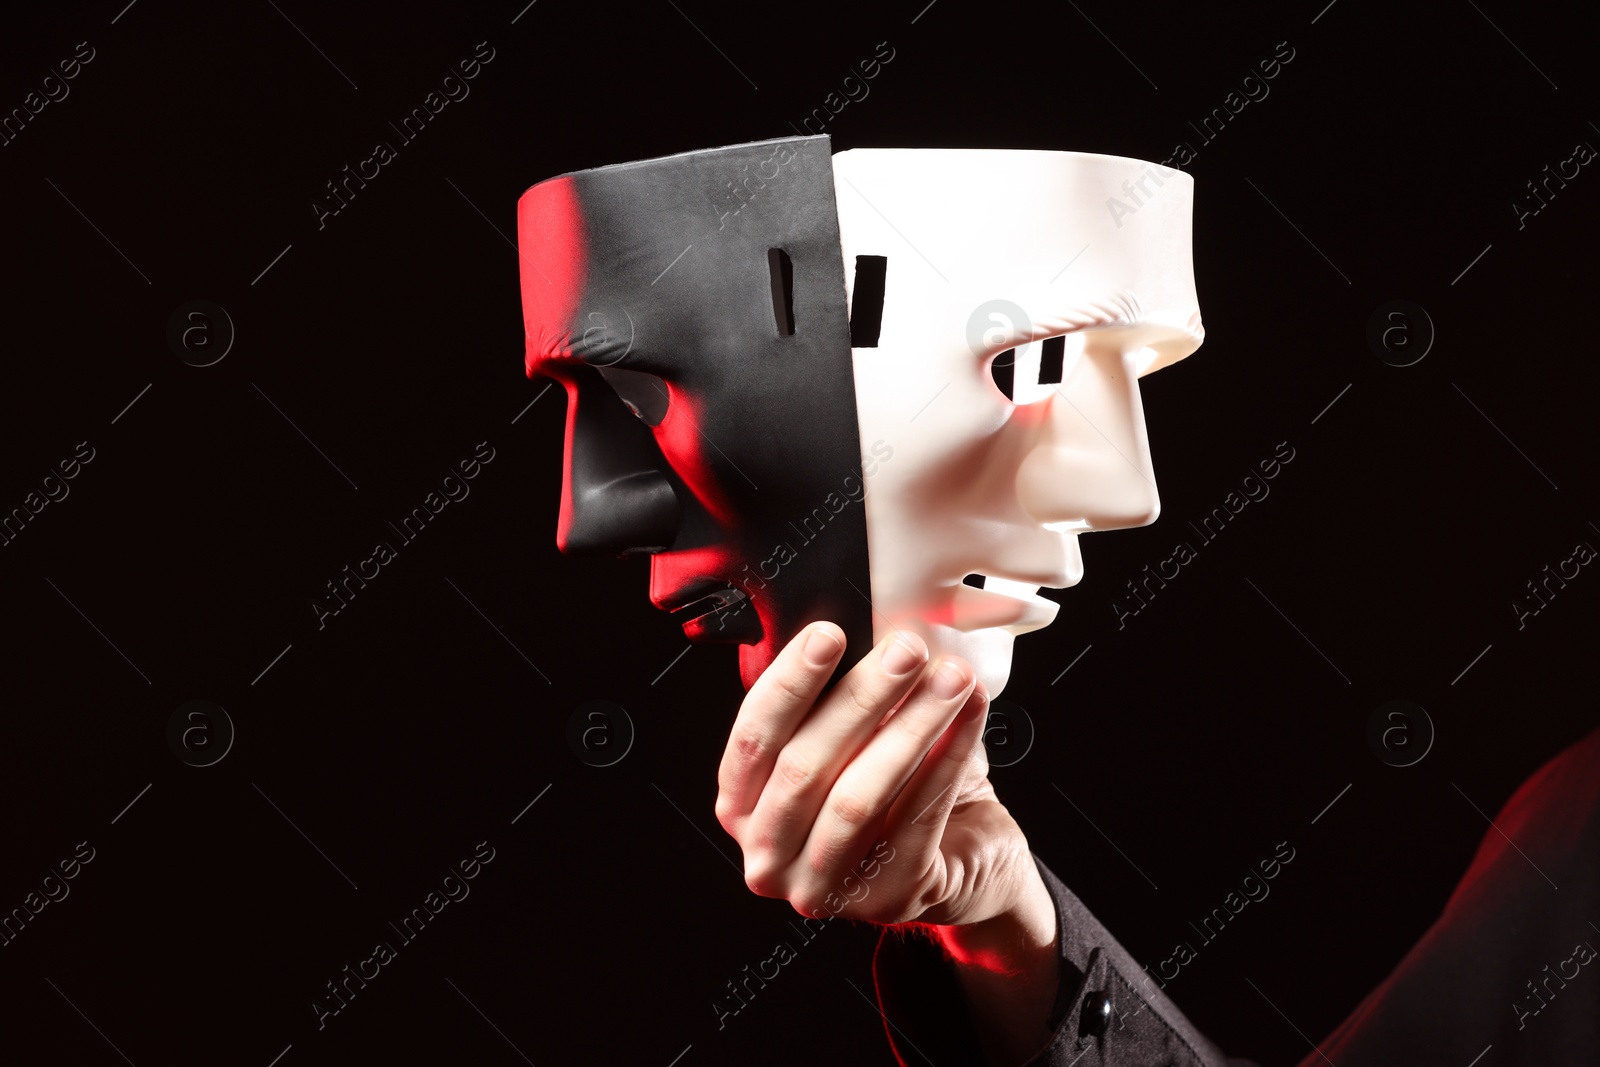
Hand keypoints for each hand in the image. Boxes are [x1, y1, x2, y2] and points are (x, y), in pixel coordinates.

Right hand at [715, 622, 1059, 1062]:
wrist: (960, 856)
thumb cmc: (894, 789)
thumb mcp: (850, 739)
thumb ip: (839, 695)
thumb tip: (869, 624)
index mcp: (742, 805)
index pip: (752, 739)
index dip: (790, 683)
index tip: (829, 634)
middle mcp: (768, 854)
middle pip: (804, 767)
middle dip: (860, 698)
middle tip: (906, 650)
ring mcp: (822, 887)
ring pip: (858, 797)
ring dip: (909, 726)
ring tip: (948, 678)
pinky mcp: (885, 897)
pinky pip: (916, 819)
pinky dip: (947, 759)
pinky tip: (966, 717)